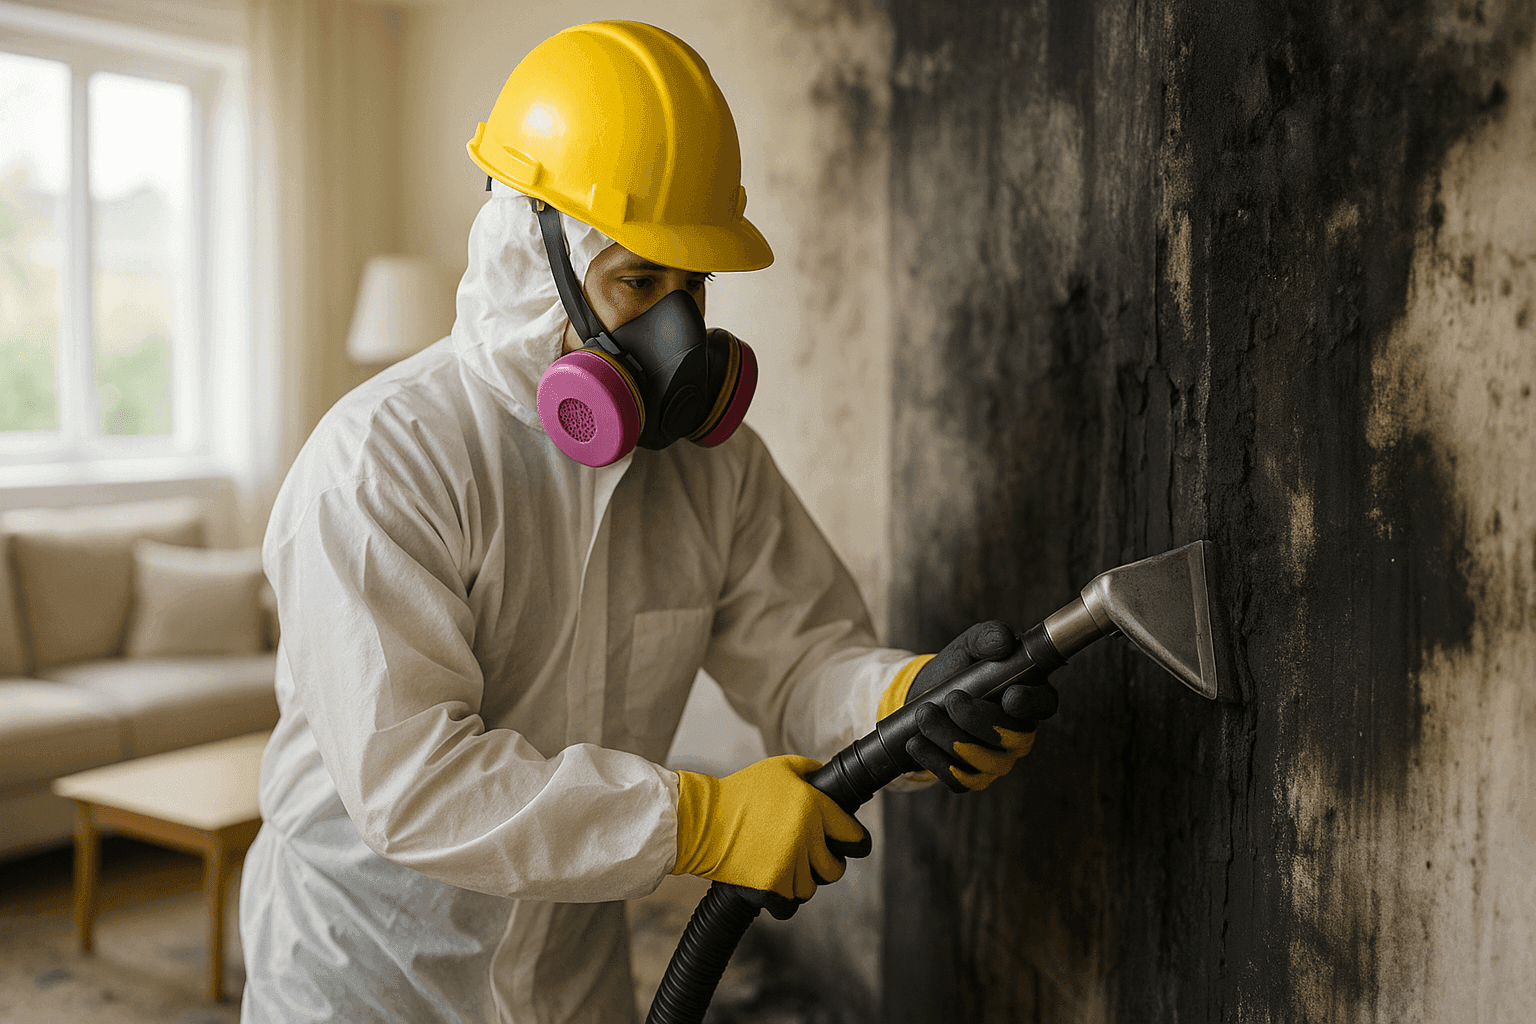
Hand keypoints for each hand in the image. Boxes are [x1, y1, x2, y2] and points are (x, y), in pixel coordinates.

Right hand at [671, 754, 871, 903]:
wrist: (702, 821)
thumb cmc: (739, 793)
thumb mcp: (779, 768)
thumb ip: (810, 770)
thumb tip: (827, 776)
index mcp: (813, 806)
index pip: (854, 836)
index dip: (855, 843)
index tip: (851, 846)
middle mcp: (806, 836)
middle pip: (835, 869)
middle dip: (824, 865)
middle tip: (807, 858)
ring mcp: (789, 863)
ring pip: (811, 888)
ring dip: (799, 881)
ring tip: (780, 866)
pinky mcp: (771, 886)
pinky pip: (790, 905)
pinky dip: (782, 899)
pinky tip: (772, 884)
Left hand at [903, 620, 1058, 791]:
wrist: (923, 695)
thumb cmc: (957, 669)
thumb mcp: (970, 645)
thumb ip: (989, 636)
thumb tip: (1003, 643)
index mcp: (1028, 697)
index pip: (1045, 704)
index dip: (1031, 703)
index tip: (1009, 696)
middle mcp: (1019, 734)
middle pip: (1014, 738)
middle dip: (979, 720)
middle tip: (952, 698)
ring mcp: (998, 760)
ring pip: (984, 761)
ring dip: (950, 738)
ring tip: (924, 714)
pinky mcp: (972, 778)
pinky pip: (960, 780)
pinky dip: (935, 760)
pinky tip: (916, 742)